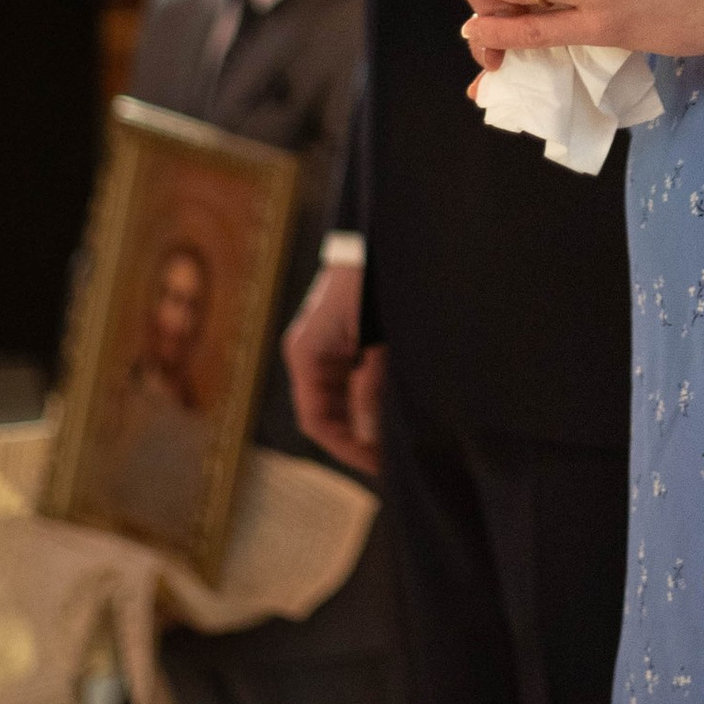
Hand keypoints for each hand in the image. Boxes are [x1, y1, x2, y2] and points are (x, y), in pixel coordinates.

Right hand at [282, 259, 382, 474]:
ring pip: (340, 401)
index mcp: (306, 354)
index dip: (347, 449)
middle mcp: (308, 354)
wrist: (377, 237)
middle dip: (358, 438)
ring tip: (398, 439)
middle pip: (327, 415)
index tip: (379, 466)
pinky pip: (350, 382)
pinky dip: (370, 399)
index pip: (316, 421)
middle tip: (394, 460)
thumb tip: (368, 436)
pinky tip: (394, 410)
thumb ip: (370, 386)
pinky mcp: (342, 340)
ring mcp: (324, 347)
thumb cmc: (372, 280)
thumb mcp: (375, 339)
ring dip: (365, 420)